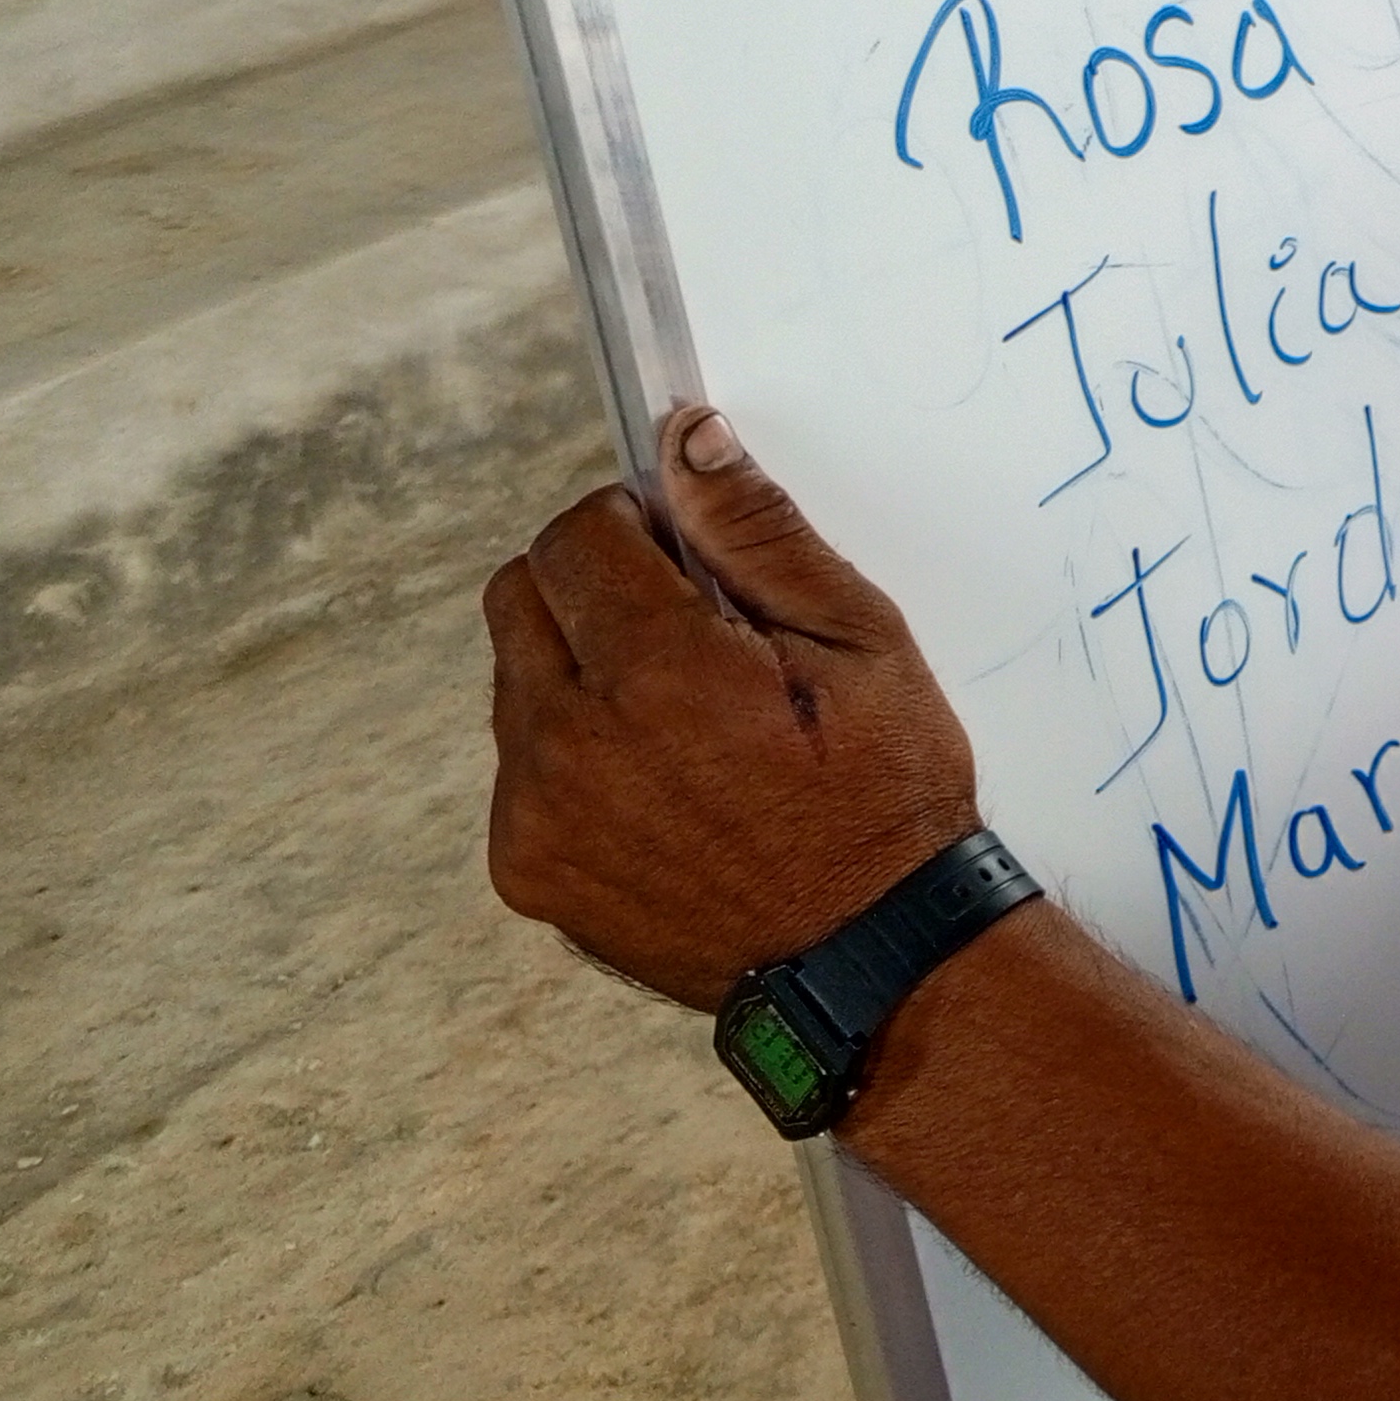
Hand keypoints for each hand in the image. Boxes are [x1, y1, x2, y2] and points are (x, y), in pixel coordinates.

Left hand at [487, 407, 983, 1009]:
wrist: (871, 962)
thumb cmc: (885, 801)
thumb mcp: (861, 644)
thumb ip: (760, 534)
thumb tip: (688, 438)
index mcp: (657, 671)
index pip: (577, 533)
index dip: (636, 522)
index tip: (688, 557)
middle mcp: (570, 742)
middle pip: (521, 594)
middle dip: (592, 585)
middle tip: (686, 630)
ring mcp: (535, 814)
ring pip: (514, 680)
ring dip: (578, 669)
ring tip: (683, 721)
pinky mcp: (525, 869)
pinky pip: (517, 767)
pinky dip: (572, 754)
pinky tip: (662, 785)